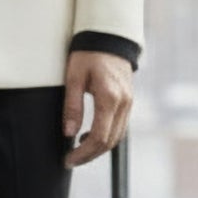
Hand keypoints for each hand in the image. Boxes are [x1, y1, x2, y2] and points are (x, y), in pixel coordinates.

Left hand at [62, 49, 131, 166]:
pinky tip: (89, 135)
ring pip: (117, 136)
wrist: (108, 37)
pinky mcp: (128, 100)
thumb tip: (68, 133)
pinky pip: (119, 126)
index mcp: (110, 98)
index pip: (99, 137)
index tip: (68, 159)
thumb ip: (72, 106)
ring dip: (98, 148)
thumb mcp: (74, 78)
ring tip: (78, 150)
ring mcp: (129, 102)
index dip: (83, 153)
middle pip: (110, 142)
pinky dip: (106, 136)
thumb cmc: (88, 54)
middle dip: (90, 155)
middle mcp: (124, 103)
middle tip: (71, 160)